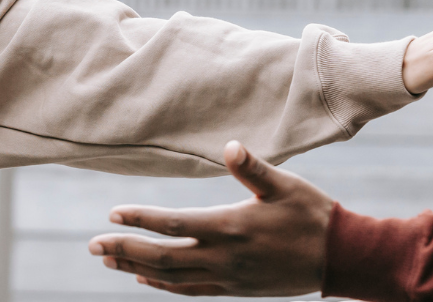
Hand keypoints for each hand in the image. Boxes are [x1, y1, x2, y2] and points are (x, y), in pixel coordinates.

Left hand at [88, 141, 333, 295]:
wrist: (340, 259)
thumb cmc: (313, 215)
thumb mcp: (286, 185)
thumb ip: (253, 168)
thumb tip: (229, 146)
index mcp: (232, 226)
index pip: (174, 225)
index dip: (140, 220)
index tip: (112, 214)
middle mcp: (225, 257)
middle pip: (163, 257)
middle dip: (124, 250)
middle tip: (92, 245)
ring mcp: (229, 277)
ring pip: (172, 277)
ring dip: (136, 268)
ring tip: (108, 260)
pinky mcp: (235, 288)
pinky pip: (191, 290)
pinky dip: (164, 285)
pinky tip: (145, 278)